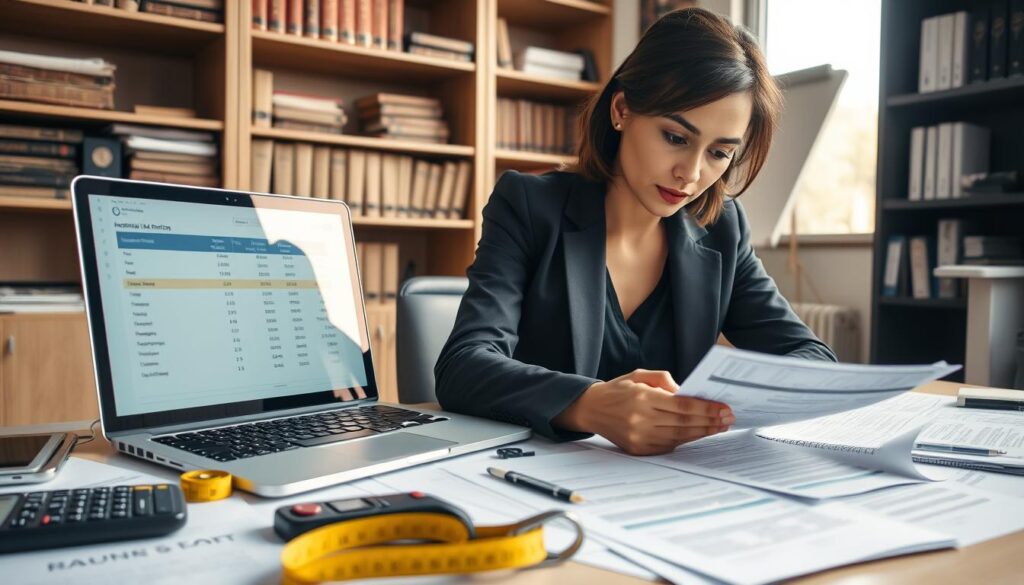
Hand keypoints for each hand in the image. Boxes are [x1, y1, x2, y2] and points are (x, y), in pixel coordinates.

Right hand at [554, 369, 735, 455]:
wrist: (591, 409)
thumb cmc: (618, 390)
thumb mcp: (638, 374)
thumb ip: (663, 379)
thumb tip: (686, 392)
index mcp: (642, 397)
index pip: (682, 406)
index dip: (706, 409)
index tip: (723, 408)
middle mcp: (640, 418)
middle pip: (684, 423)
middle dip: (710, 421)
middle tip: (728, 419)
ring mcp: (638, 436)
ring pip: (679, 437)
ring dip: (702, 433)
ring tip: (718, 427)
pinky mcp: (637, 448)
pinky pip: (667, 446)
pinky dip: (685, 440)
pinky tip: (697, 434)